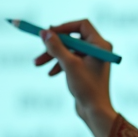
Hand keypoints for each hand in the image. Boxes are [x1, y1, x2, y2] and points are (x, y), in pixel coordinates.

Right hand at [34, 19, 116, 136]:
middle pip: (72, 38)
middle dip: (54, 45)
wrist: (95, 112)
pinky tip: (50, 74)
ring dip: (53, 55)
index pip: (81, 25)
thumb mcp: (69, 65)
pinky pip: (70, 60)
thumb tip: (44, 32)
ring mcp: (92, 59)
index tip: (49, 33)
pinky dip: (59, 64)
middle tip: (39, 50)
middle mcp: (98, 49)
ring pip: (69, 50)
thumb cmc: (87, 88)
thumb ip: (56, 47)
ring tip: (37, 64)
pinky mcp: (86, 69)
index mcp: (100, 45)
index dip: (64, 27)